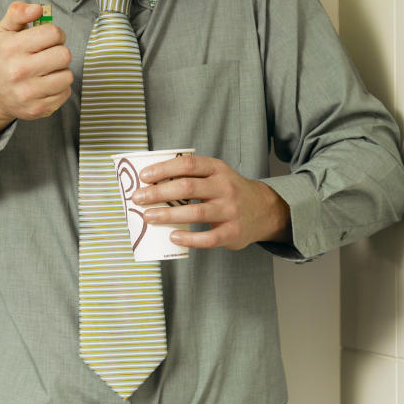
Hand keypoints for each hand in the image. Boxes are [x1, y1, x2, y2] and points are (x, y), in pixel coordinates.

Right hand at [0, 2, 73, 136]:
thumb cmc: (5, 57)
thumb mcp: (5, 30)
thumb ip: (18, 12)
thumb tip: (38, 8)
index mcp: (11, 48)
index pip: (53, 33)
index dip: (56, 33)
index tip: (49, 38)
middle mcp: (18, 71)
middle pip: (64, 55)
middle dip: (60, 52)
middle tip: (49, 55)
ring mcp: (28, 92)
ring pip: (67, 75)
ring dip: (61, 71)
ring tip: (48, 70)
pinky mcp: (38, 108)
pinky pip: (65, 92)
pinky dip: (59, 88)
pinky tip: (46, 85)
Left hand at [133, 154, 291, 249]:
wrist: (264, 210)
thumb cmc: (229, 191)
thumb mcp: (215, 175)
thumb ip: (191, 176)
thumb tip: (151, 182)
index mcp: (217, 169)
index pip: (187, 164)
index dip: (163, 169)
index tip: (144, 176)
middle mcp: (225, 187)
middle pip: (187, 187)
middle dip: (158, 193)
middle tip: (139, 198)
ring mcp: (230, 210)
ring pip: (195, 212)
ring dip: (168, 215)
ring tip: (148, 217)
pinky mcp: (232, 232)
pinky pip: (208, 238)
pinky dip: (189, 238)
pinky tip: (173, 236)